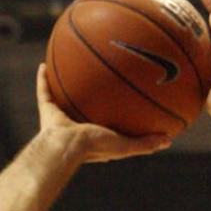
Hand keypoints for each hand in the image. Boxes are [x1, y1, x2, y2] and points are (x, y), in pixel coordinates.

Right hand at [34, 64, 169, 162]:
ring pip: (62, 96)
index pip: (105, 122)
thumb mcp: (125, 146)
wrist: (66, 147)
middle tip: (97, 77)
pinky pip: (43, 91)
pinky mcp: (47, 111)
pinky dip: (42, 79)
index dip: (112, 114)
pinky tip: (44, 63)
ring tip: (71, 65)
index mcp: (94, 134)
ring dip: (64, 83)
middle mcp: (76, 125)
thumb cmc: (95, 147)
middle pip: (83, 105)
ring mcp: (61, 118)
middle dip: (89, 94)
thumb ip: (146, 143)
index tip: (120, 101)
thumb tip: (169, 139)